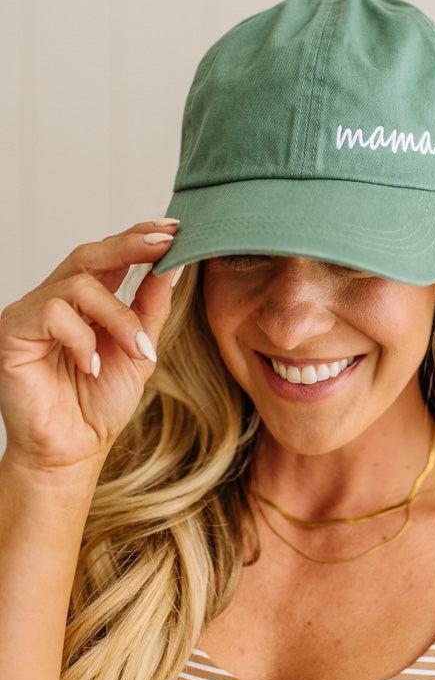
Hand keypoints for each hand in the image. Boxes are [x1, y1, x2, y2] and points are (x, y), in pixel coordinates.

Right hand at [0, 219, 182, 477]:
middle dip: (131, 246)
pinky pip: (53, 313)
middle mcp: (55, 300)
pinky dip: (82, 339)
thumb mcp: (138, 352)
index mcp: (85, 302)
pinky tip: (93, 366)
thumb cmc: (99, 405)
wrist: (73, 451)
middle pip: (89, 254)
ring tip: (137, 352)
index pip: (109, 255)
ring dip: (119, 317)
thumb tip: (172, 267)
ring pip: (79, 285)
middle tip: (165, 243)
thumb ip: (150, 309)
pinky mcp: (13, 332)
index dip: (138, 237)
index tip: (174, 229)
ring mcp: (31, 313)